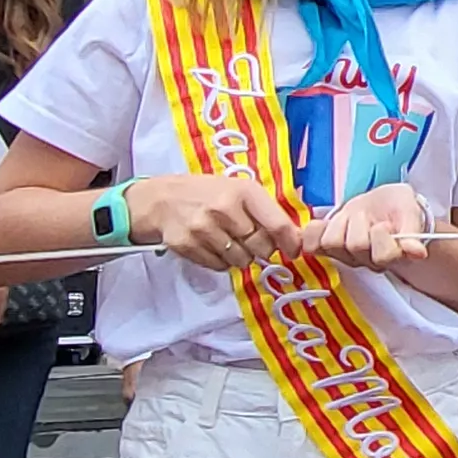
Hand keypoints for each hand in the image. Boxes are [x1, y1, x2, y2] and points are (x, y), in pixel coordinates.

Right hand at [129, 172, 303, 275]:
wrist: (163, 199)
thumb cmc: (208, 194)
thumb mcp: (239, 190)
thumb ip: (265, 211)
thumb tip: (295, 238)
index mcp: (243, 191)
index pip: (278, 225)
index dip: (290, 242)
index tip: (294, 250)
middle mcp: (224, 209)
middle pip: (261, 248)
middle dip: (261, 249)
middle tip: (250, 240)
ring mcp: (204, 228)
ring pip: (241, 261)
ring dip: (240, 256)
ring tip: (228, 240)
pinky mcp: (188, 245)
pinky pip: (220, 266)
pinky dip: (221, 261)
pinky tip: (213, 245)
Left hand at [302, 182, 435, 272]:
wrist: (382, 205)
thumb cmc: (398, 209)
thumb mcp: (410, 212)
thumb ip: (412, 232)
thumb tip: (418, 253)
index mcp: (391, 255)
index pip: (383, 256)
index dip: (381, 236)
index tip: (385, 224)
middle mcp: (366, 261)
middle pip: (355, 245)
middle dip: (360, 222)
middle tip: (367, 216)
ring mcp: (344, 256)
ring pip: (332, 242)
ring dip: (340, 223)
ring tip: (351, 217)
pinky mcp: (326, 248)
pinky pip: (310, 245)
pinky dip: (310, 233)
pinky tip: (317, 225)